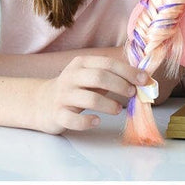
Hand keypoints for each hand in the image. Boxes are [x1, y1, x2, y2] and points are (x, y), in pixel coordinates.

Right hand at [34, 55, 149, 133]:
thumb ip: (110, 76)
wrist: (41, 102)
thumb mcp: (89, 77)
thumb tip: (141, 80)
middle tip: (132, 93)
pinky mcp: (57, 114)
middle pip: (99, 77)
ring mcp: (62, 96)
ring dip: (108, 104)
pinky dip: (87, 121)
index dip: (128, 71)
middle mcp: (70, 77)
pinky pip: (73, 120)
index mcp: (81, 63)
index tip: (144, 80)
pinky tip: (97, 121)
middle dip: (120, 85)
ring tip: (118, 110)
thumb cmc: (75, 89)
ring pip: (89, 98)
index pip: (107, 63)